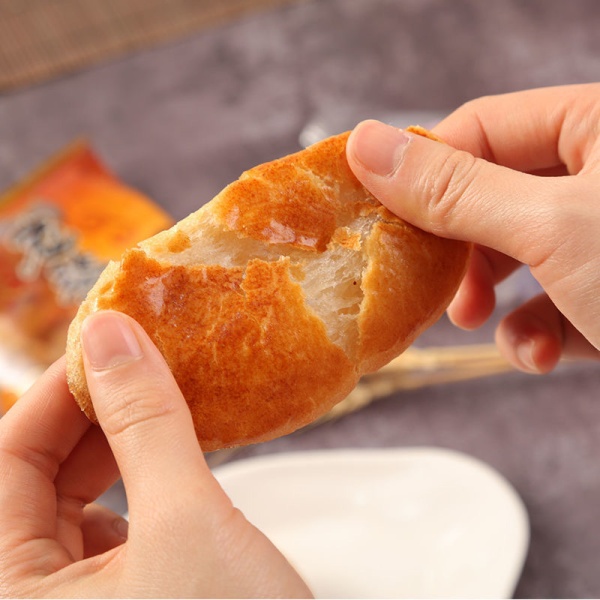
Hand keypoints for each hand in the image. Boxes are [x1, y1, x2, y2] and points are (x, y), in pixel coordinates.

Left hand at [0, 310, 310, 597]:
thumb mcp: (189, 523)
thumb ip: (145, 422)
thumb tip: (112, 335)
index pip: (3, 465)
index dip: (57, 395)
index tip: (109, 344)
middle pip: (31, 483)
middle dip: (90, 418)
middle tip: (143, 369)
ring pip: (69, 502)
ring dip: (115, 447)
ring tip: (159, 407)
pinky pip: (104, 525)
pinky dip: (135, 482)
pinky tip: (168, 461)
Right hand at [346, 83, 599, 373]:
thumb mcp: (548, 225)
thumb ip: (454, 190)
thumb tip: (365, 147)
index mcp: (598, 125)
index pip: (481, 129)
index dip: (424, 172)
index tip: (380, 217)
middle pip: (493, 201)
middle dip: (461, 255)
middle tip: (435, 285)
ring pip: (519, 260)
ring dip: (495, 305)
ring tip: (485, 325)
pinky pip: (556, 305)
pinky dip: (538, 335)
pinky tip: (541, 355)